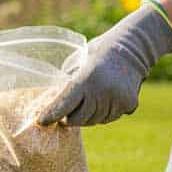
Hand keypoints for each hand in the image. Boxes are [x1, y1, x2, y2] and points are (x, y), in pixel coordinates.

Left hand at [39, 4, 171, 126]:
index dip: (51, 115)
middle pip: (78, 119)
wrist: (130, 50)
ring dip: (87, 116)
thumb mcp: (75, 64)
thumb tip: (53, 104)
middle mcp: (102, 92)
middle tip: (65, 114)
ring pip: (94, 121)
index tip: (41, 122)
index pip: (64, 104)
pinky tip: (103, 100)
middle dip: (69, 118)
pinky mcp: (129, 105)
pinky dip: (103, 114)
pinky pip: (109, 118)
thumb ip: (66, 85)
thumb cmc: (95, 55)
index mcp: (86, 79)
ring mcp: (117, 100)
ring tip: (88, 101)